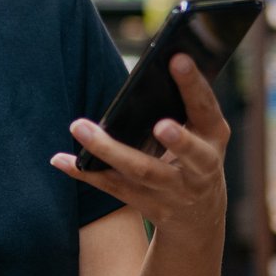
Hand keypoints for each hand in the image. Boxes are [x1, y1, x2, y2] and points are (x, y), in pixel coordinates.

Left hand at [52, 54, 229, 241]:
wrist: (198, 216)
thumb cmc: (194, 155)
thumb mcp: (203, 132)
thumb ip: (186, 106)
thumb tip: (155, 64)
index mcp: (214, 136)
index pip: (206, 108)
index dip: (194, 85)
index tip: (177, 59)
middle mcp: (202, 168)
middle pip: (188, 154)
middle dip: (178, 140)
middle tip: (160, 125)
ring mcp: (176, 190)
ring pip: (141, 171)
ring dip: (109, 150)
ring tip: (81, 128)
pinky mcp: (150, 206)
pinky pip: (114, 187)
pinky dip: (86, 173)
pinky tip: (61, 160)